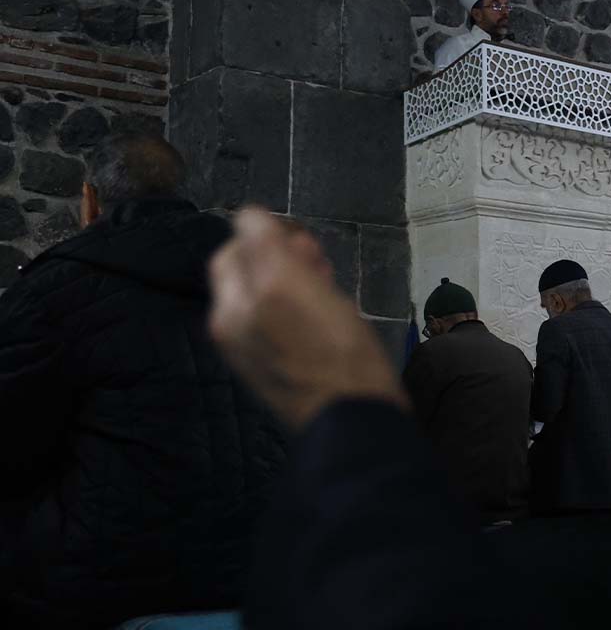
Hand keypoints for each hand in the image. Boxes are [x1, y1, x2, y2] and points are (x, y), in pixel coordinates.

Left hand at [208, 208, 406, 428]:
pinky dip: (300, 307)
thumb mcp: (293, 285)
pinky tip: (329, 312)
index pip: (235, 246)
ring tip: (328, 279)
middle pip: (249, 272)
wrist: (356, 419)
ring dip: (295, 278)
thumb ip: (263, 246)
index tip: (305, 236)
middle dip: (282, 254)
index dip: (267, 231)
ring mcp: (257, 351)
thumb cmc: (332, 351)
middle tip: (320, 256)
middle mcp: (235, 329)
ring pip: (268, 296)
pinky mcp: (282, 367)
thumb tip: (248, 216)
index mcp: (230, 308)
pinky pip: (282, 323)